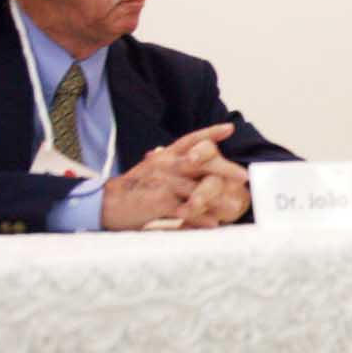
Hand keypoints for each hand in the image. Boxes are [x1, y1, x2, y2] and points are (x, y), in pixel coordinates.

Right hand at [98, 124, 241, 228]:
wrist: (108, 204)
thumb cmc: (134, 188)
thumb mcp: (153, 168)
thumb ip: (172, 162)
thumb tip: (191, 154)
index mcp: (166, 155)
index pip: (191, 139)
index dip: (210, 133)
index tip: (229, 129)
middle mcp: (166, 164)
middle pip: (201, 161)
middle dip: (224, 168)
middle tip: (243, 176)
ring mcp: (164, 182)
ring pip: (197, 188)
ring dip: (218, 199)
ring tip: (235, 207)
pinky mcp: (160, 202)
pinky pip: (186, 210)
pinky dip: (201, 218)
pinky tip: (214, 223)